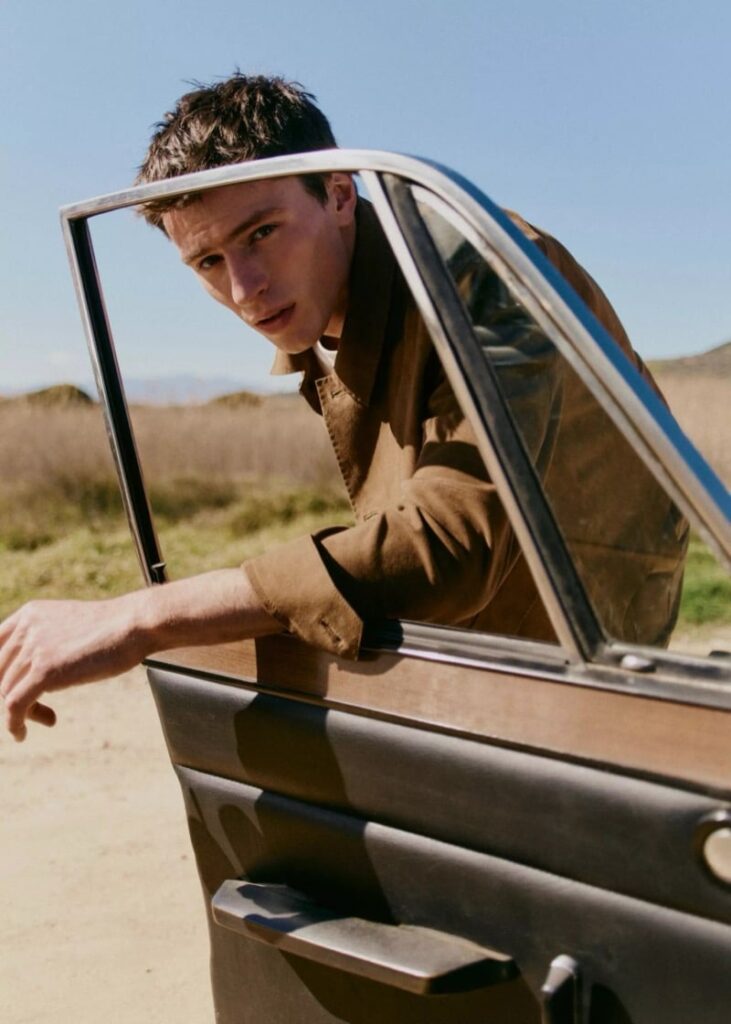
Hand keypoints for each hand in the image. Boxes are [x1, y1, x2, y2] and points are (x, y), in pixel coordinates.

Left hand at [0, 595, 148, 741]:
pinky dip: (14, 724)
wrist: (135, 624)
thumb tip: (33, 671)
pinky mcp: (45, 670)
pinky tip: (21, 734)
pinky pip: (14, 705)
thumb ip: (46, 640)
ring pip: (6, 692)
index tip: (14, 691)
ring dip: (25, 712)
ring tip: (47, 718)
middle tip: (38, 709)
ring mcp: (34, 648)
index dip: (1, 675)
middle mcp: (26, 628)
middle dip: (12, 695)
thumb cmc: (113, 629)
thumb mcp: (70, 627)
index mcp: (29, 614)